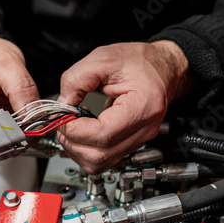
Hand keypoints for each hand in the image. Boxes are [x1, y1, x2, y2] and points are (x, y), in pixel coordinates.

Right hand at [0, 25, 39, 124]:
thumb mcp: (9, 62)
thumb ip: (22, 89)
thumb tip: (33, 116)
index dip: (8, 130)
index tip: (28, 127)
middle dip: (13, 131)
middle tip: (30, 118)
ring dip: (12, 129)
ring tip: (19, 110)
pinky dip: (9, 126)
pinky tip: (12, 114)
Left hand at [57, 41, 192, 173]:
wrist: (162, 67)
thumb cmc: (139, 62)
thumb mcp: (103, 59)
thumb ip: (76, 80)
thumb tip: (61, 106)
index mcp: (142, 106)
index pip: (103, 135)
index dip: (76, 130)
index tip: (63, 116)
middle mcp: (144, 129)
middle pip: (100, 156)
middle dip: (72, 142)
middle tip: (64, 123)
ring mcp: (139, 140)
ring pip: (100, 164)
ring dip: (77, 150)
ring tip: (72, 128)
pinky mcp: (131, 144)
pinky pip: (104, 160)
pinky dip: (86, 151)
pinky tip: (83, 132)